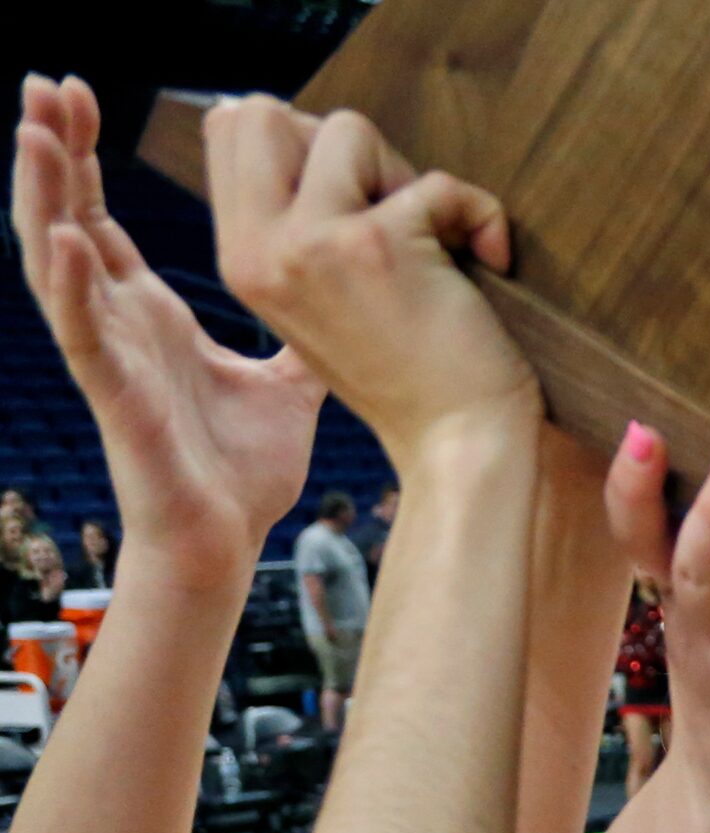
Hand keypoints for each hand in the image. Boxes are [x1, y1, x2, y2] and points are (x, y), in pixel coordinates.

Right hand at [12, 78, 322, 581]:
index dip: (83, 154)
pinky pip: (80, 331)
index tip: (80, 92)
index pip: (98, 214)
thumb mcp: (287, 380)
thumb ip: (302, 330)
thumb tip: (344, 286)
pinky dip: (68, 282)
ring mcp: (106, 355)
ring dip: (38, 196)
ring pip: (53, 261)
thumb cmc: (245, 467)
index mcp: (146, 313)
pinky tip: (60, 237)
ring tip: (29, 132)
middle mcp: (115, 322)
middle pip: (64, 216)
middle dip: (51, 149)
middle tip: (43, 82)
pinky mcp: (112, 395)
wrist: (232, 539)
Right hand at [203, 96, 535, 462]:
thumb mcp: (320, 291)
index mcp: (239, 257)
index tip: (357, 199)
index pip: (232, 128)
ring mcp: (311, 244)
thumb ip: (297, 218)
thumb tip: (296, 122)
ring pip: (349, 128)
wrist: (460, 441)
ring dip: (408, 177)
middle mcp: (259, 249)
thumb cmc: (412, 366)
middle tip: (393, 212)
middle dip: (345, 146)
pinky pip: (437, 183)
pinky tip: (489, 261)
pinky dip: (480, 215)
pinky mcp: (378, 245)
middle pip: (267, 112)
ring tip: (432, 245)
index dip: (306, 143)